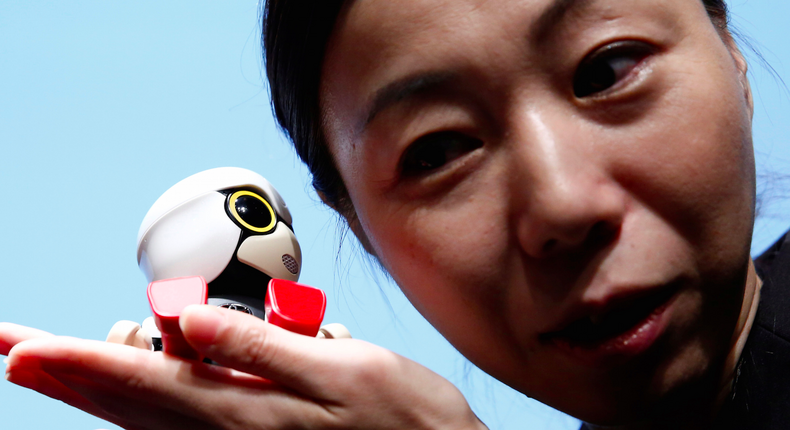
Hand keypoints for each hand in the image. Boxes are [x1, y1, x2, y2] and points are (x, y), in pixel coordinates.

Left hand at [1, 307, 487, 429]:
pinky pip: (180, 420)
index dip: (80, 361)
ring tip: (55, 360)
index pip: (144, 381)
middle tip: (15, 350)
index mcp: (244, 411)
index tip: (25, 346)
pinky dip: (140, 401)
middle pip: (128, 403)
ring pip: (146, 415)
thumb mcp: (344, 373)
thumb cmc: (402, 420)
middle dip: (68, 375)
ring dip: (96, 387)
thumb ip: (263, 351)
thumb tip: (193, 323)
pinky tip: (129, 388)